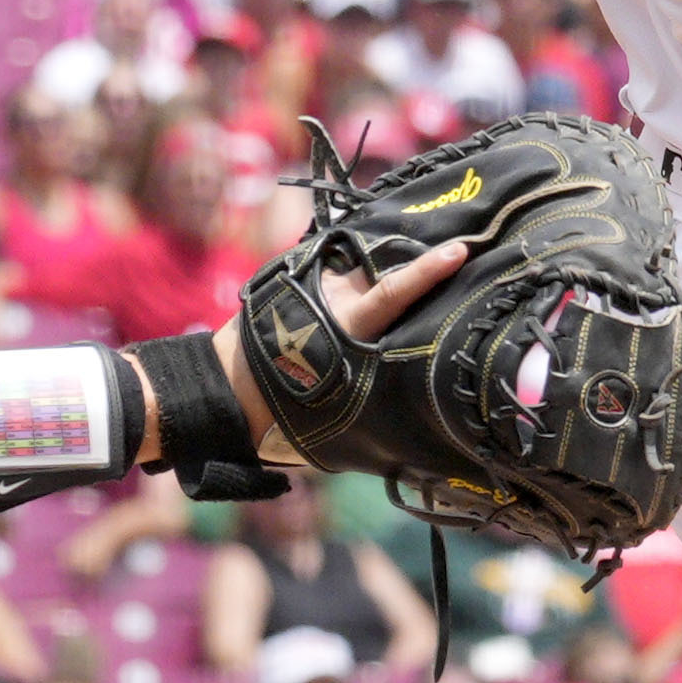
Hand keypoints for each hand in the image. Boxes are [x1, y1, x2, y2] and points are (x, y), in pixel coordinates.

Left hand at [223, 238, 474, 472]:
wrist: (222, 389)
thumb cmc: (278, 414)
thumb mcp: (334, 416)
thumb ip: (375, 404)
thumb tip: (417, 432)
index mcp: (345, 327)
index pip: (393, 292)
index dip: (428, 271)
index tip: (459, 250)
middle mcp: (332, 298)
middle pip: (382, 269)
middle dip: (412, 261)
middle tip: (451, 251)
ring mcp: (313, 285)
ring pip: (358, 270)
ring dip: (377, 273)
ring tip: (401, 276)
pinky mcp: (298, 282)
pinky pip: (337, 274)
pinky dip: (352, 280)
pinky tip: (362, 286)